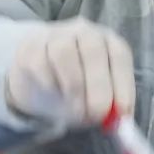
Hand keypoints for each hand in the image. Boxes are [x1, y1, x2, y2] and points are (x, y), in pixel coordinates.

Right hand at [5, 18, 134, 127]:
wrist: (37, 80)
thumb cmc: (75, 88)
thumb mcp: (96, 98)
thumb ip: (109, 107)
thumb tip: (119, 122)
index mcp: (106, 41)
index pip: (119, 53)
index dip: (123, 82)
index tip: (122, 110)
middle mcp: (82, 31)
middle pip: (93, 49)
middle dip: (98, 85)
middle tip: (96, 115)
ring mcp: (54, 35)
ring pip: (64, 52)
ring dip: (73, 87)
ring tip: (75, 110)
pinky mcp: (30, 47)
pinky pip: (40, 63)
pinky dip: (49, 84)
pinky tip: (54, 93)